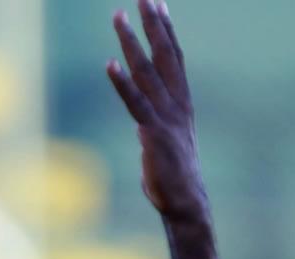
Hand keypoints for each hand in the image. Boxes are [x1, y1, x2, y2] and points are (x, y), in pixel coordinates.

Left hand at [107, 0, 207, 222]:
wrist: (185, 203)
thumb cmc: (172, 175)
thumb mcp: (163, 140)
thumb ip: (153, 123)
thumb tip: (142, 123)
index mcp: (181, 102)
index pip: (173, 57)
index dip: (165, 30)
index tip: (157, 4)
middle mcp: (176, 103)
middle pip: (164, 55)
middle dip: (153, 24)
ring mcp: (166, 117)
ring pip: (146, 72)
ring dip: (131, 42)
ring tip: (118, 17)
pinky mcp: (152, 133)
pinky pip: (135, 103)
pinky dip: (122, 83)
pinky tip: (109, 64)